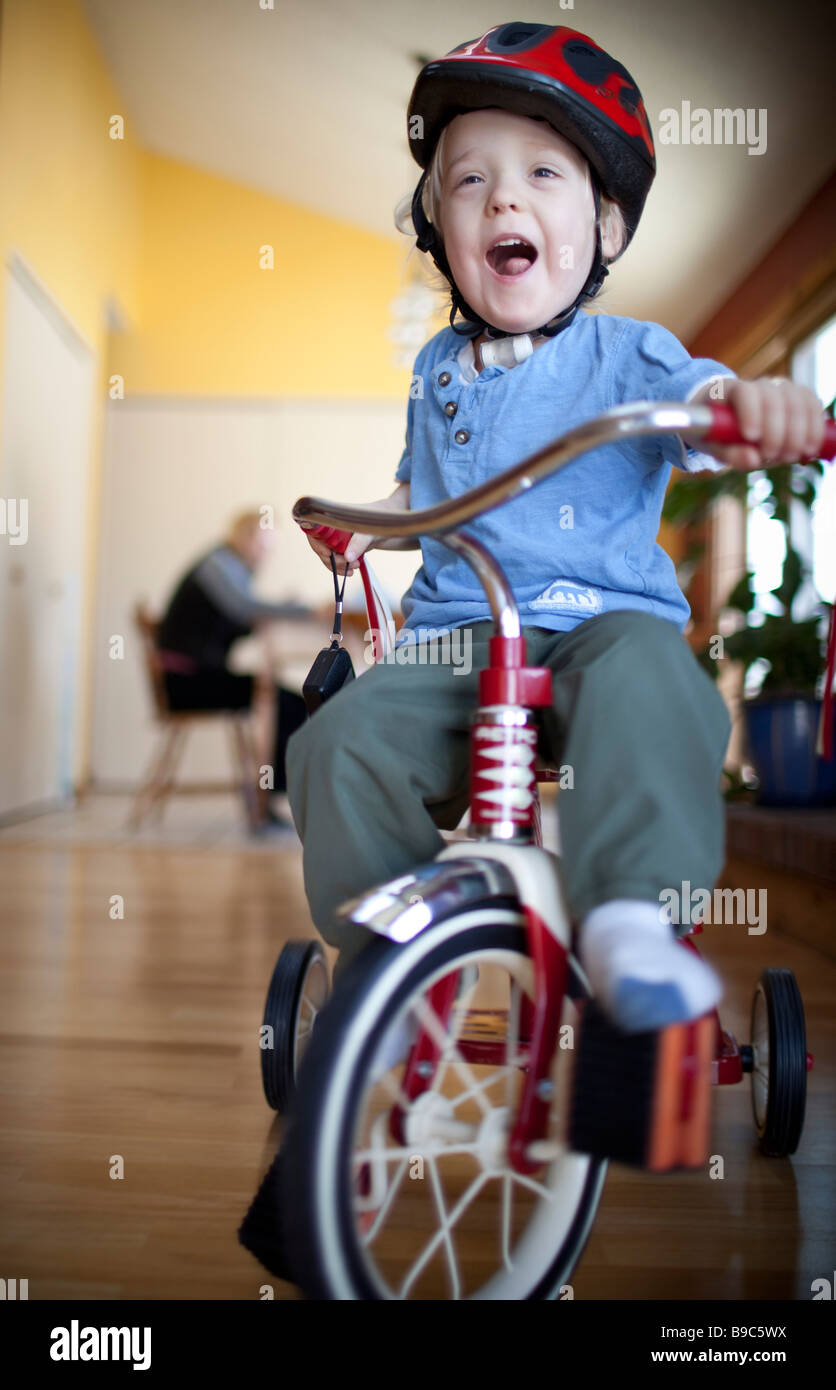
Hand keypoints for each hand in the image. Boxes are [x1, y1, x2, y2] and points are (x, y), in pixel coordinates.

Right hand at [299, 524, 376, 575]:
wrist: (385, 525)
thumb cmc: (377, 522)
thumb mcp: (369, 533)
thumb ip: (359, 543)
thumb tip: (347, 558)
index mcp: (331, 517)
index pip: (314, 531)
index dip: (317, 543)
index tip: (328, 554)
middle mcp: (329, 527)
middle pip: (320, 547)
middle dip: (333, 560)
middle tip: (350, 565)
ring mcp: (333, 538)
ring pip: (327, 557)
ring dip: (338, 566)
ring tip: (354, 569)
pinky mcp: (339, 547)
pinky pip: (334, 560)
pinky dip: (340, 568)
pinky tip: (350, 572)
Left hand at [684, 377, 827, 470]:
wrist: (727, 422)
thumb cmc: (717, 434)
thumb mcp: (714, 447)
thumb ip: (730, 454)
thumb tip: (753, 460)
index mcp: (729, 390)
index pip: (745, 393)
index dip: (751, 412)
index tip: (752, 437)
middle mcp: (758, 384)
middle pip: (774, 398)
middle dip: (777, 431)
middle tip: (771, 457)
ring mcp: (780, 388)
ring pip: (798, 400)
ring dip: (799, 432)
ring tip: (790, 457)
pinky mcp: (798, 397)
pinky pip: (812, 404)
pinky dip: (815, 427)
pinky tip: (810, 448)